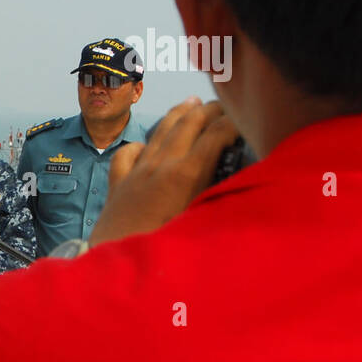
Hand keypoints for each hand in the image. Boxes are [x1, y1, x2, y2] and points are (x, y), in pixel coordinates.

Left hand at [88, 98, 238, 246]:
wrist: (115, 259)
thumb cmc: (163, 246)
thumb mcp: (201, 222)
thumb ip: (220, 198)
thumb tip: (242, 186)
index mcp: (185, 174)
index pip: (215, 135)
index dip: (233, 122)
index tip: (246, 118)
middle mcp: (160, 165)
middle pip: (188, 125)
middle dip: (208, 110)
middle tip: (225, 104)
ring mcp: (137, 172)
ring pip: (159, 132)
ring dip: (178, 114)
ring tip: (191, 102)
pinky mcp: (118, 183)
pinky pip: (126, 155)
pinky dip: (137, 145)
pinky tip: (143, 145)